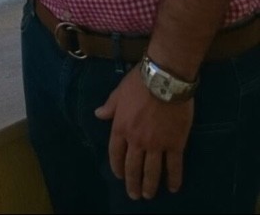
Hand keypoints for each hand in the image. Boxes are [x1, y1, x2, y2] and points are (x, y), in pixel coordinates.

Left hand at [95, 65, 193, 200]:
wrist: (164, 79)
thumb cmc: (139, 82)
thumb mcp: (119, 92)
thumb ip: (110, 106)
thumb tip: (98, 114)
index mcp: (121, 128)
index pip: (116, 153)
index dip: (117, 166)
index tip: (119, 176)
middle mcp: (137, 140)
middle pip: (133, 167)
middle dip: (133, 183)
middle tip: (134, 195)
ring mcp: (156, 144)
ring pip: (151, 171)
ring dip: (149, 186)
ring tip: (149, 195)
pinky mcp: (175, 144)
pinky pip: (174, 165)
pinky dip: (174, 178)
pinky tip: (173, 187)